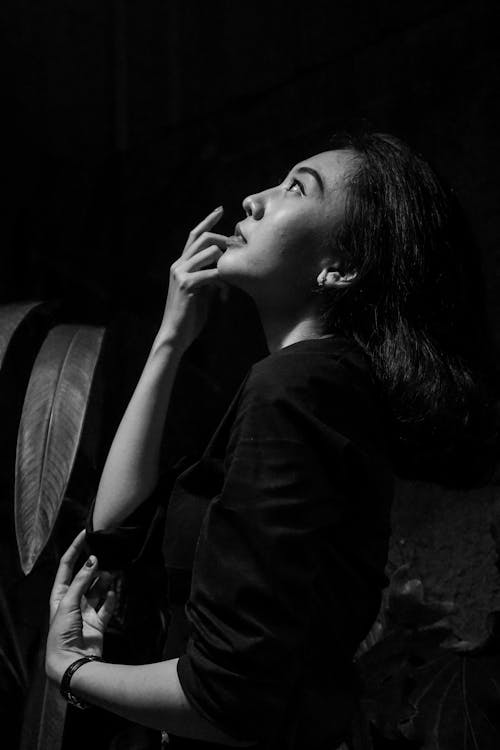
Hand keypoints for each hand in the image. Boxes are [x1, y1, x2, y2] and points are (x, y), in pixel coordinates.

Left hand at [46, 530, 115, 683]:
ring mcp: (86, 612)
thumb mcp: (68, 603)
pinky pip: (107, 606)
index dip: (75, 549)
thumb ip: (82, 581)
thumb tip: (93, 560)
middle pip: (85, 577)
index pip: (67, 566)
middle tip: (106, 557)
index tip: (85, 534)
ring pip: (98, 590)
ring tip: (112, 574)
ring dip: (105, 581)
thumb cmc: (62, 633)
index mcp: (60, 595)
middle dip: (94, 567)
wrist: (71, 663)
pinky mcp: (98, 622)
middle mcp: (73, 601)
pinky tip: (115, 592)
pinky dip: (112, 598)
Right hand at [158, 206, 229, 350]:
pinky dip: (224, 282)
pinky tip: (225, 296)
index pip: (194, 234)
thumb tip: (225, 272)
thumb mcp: (202, 293)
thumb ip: (210, 278)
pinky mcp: (187, 285)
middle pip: (204, 237)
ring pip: (211, 251)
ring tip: (231, 282)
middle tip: (240, 253)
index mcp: (181, 264)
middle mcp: (179, 264)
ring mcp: (181, 273)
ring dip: (227, 263)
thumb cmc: (189, 317)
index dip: (208, 220)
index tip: (220, 209)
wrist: (175, 335)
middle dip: (225, 241)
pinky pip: (213, 273)